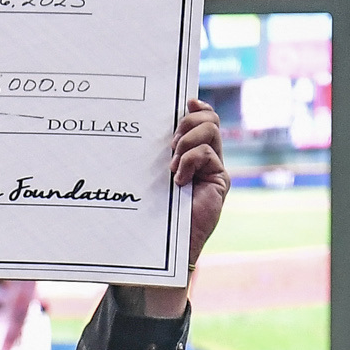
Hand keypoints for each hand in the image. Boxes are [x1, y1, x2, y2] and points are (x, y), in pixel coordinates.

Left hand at [113, 99, 230, 319]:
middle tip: (170, 142)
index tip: (184, 101)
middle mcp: (202, 158)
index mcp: (185, 152)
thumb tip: (130, 127)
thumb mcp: (144, 178)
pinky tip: (178, 180)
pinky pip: (208, 154)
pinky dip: (190, 161)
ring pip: (211, 130)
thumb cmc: (147, 214)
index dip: (196, 106)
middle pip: (208, 119)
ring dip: (188, 140)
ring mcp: (213, 169)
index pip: (199, 118)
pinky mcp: (219, 181)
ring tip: (171, 164)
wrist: (161, 248)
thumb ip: (147, 156)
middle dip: (188, 121)